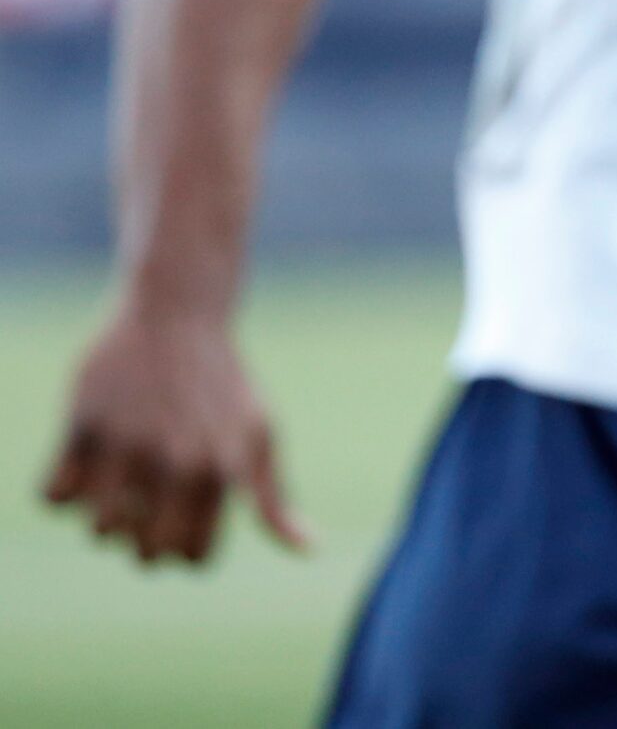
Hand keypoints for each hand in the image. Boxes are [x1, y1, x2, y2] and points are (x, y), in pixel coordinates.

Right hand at [41, 303, 308, 564]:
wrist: (177, 312)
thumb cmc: (222, 385)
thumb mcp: (259, 435)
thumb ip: (273, 500)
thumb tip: (310, 552)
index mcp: (222, 469)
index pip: (191, 557)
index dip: (182, 543)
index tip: (180, 512)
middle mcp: (177, 460)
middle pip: (144, 555)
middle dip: (143, 536)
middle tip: (148, 497)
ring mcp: (128, 443)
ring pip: (97, 532)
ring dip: (102, 513)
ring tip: (119, 477)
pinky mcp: (82, 424)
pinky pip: (53, 497)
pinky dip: (61, 488)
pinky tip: (84, 459)